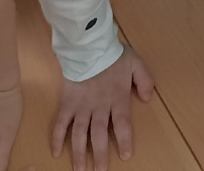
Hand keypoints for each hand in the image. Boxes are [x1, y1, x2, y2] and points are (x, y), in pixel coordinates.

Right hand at [52, 48, 153, 170]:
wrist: (88, 45)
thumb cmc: (113, 54)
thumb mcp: (137, 64)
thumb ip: (145, 81)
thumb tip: (147, 99)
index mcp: (117, 98)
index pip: (122, 124)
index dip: (123, 140)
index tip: (125, 156)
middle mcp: (99, 106)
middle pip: (98, 134)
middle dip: (99, 154)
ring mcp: (81, 106)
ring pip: (79, 133)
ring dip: (79, 152)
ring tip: (80, 169)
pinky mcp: (67, 102)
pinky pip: (61, 122)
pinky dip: (57, 138)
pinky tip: (56, 152)